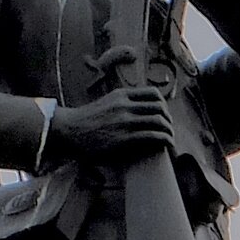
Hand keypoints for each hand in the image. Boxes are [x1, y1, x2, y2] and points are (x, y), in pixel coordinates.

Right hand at [44, 82, 173, 163]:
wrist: (69, 131)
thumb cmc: (86, 121)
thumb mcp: (105, 104)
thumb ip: (121, 104)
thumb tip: (137, 110)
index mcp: (121, 95)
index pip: (153, 93)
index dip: (164, 105)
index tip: (164, 114)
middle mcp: (125, 105)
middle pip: (160, 107)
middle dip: (169, 119)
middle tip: (169, 129)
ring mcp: (125, 121)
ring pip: (159, 121)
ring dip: (169, 131)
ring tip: (171, 140)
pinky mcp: (125, 138)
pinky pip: (153, 136)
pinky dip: (165, 140)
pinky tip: (168, 146)